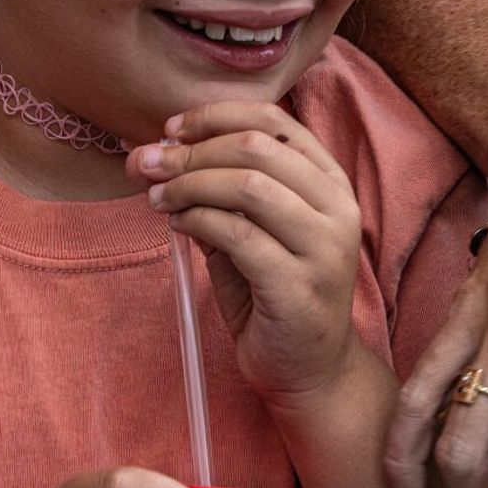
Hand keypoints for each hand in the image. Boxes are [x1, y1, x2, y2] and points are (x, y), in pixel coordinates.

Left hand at [129, 102, 364, 400]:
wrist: (309, 371)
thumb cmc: (275, 295)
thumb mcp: (251, 232)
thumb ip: (217, 194)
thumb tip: (157, 157)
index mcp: (330, 183)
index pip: (276, 122)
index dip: (216, 116)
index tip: (172, 130)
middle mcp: (337, 208)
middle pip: (257, 148)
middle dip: (192, 151)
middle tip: (150, 164)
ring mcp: (324, 248)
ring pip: (249, 186)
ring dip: (190, 184)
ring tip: (159, 198)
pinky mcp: (299, 286)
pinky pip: (238, 235)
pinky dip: (198, 221)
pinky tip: (178, 226)